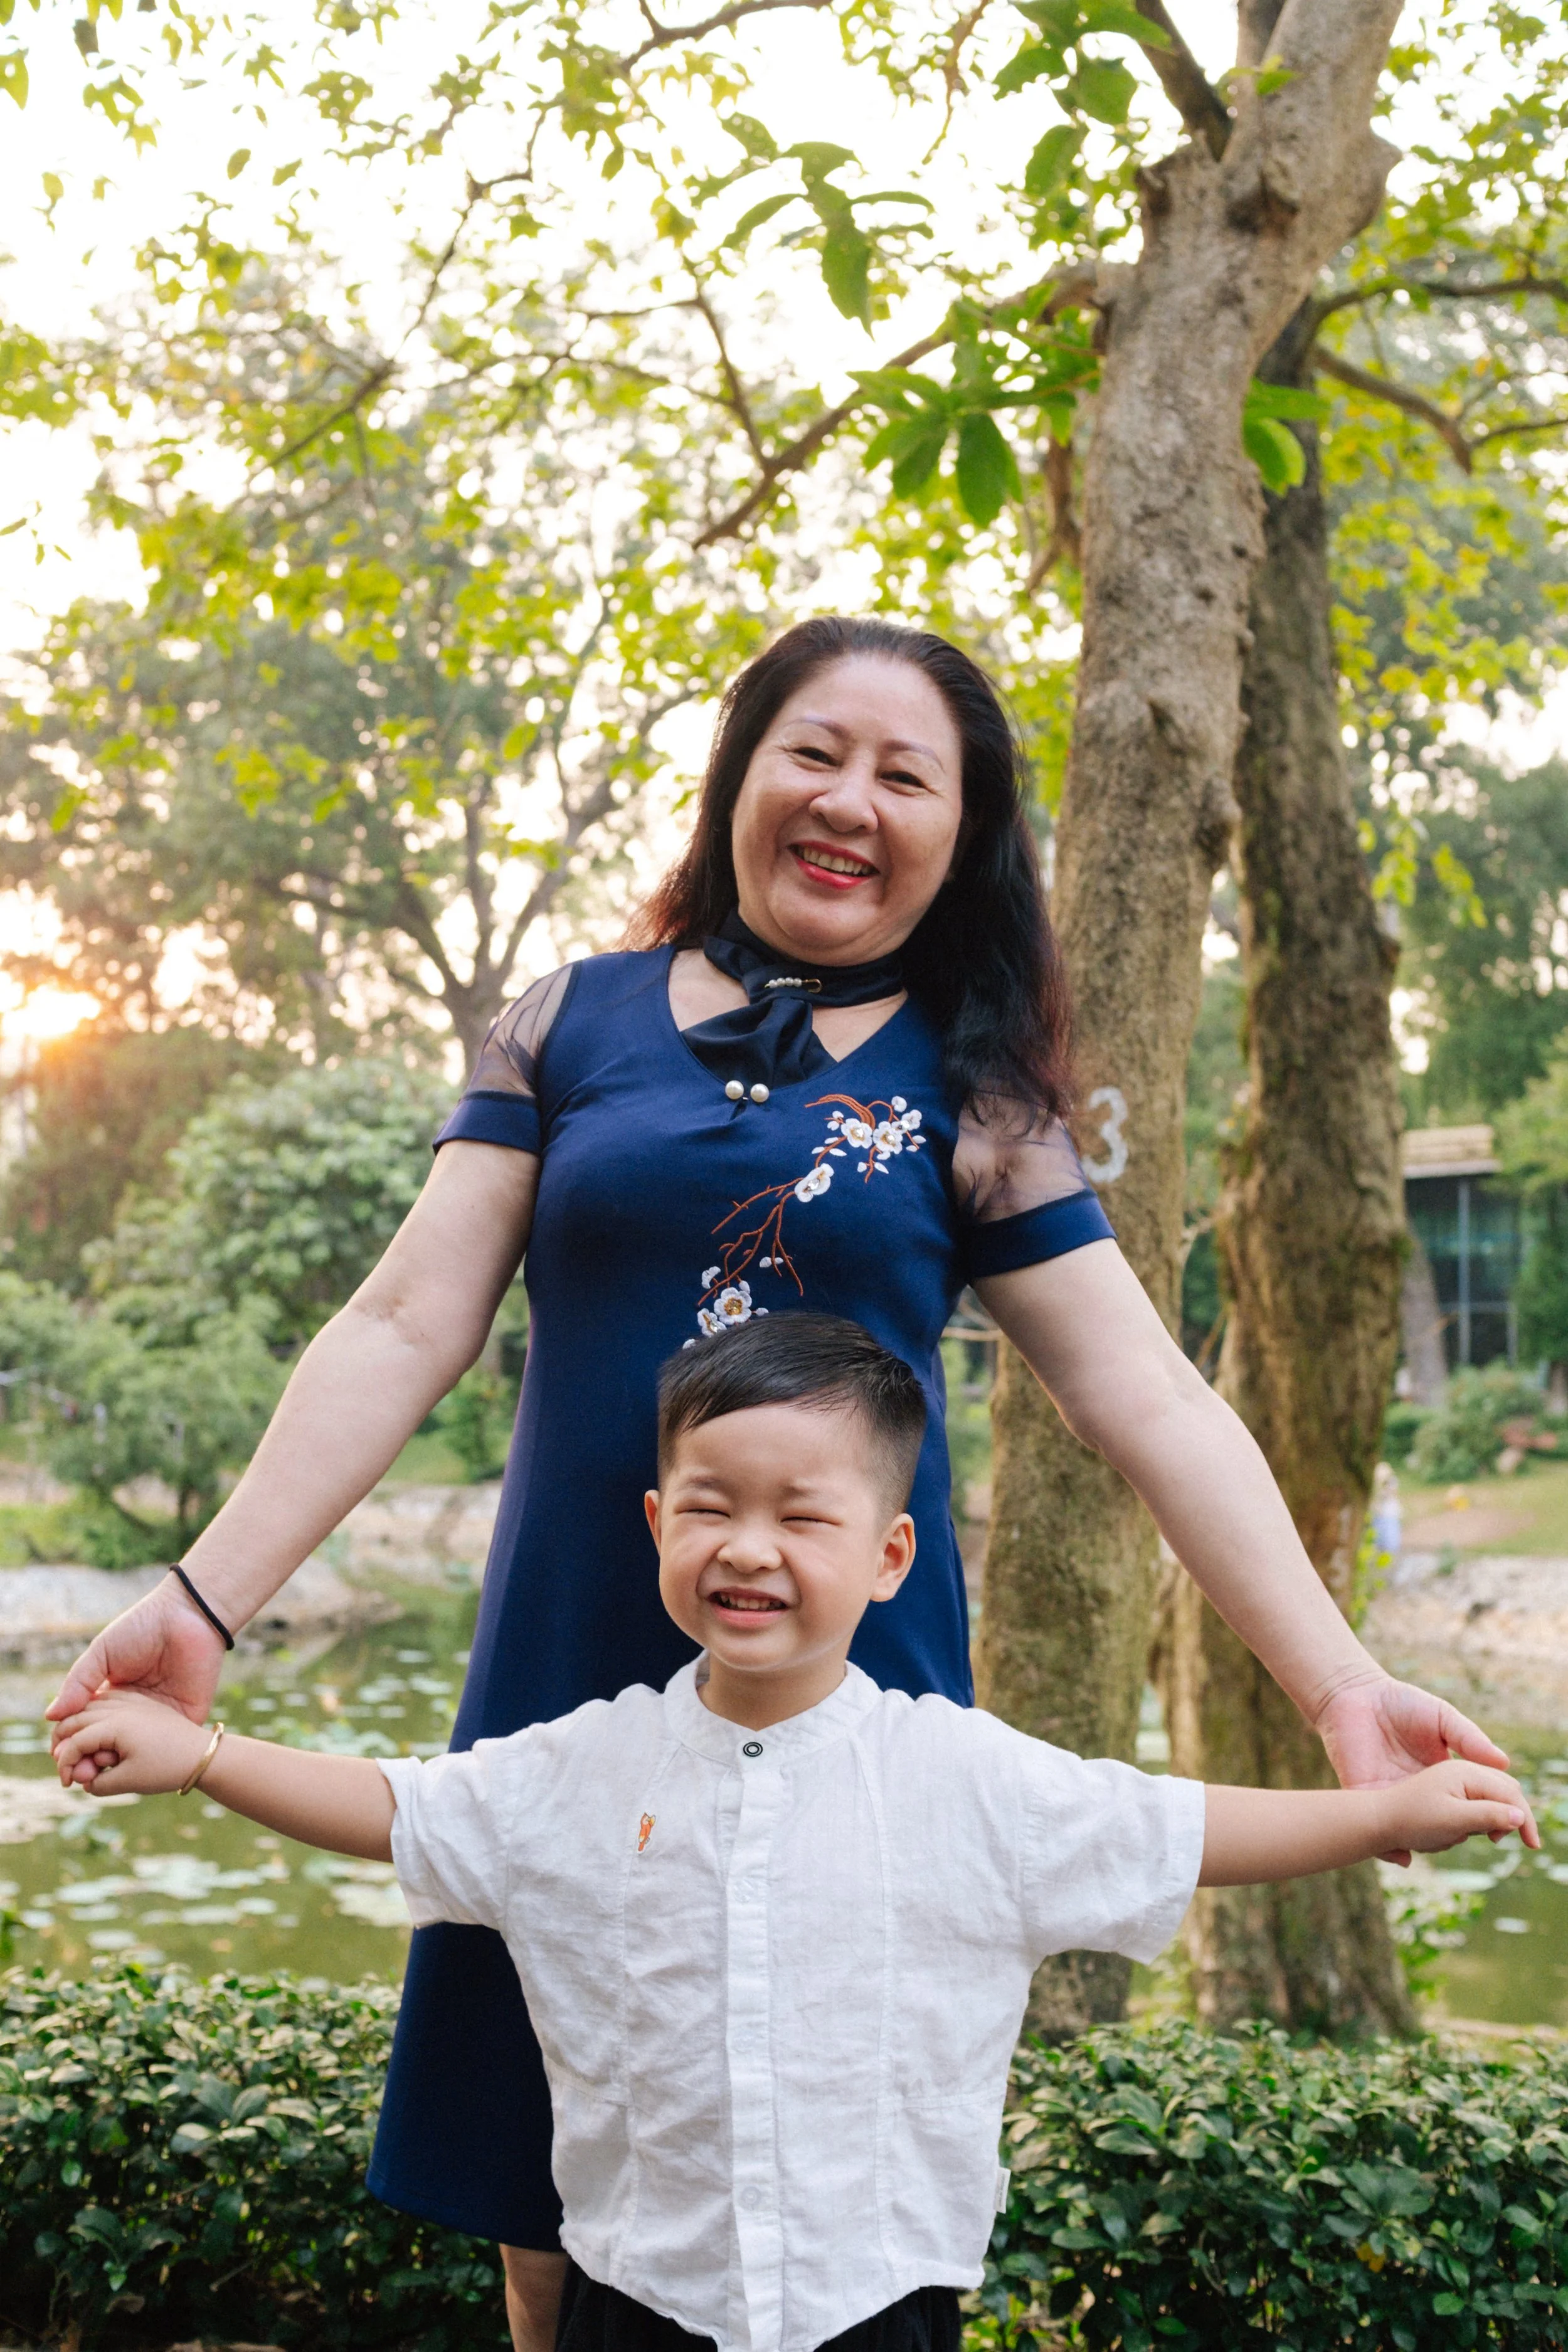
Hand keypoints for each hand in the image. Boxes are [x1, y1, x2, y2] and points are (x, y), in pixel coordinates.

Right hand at [44, 1576, 226, 1782]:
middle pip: (107, 1744)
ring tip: (95, 1772)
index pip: (87, 1726)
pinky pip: (164, 1744)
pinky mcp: (185, 1717)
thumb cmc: (142, 1627)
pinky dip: (148, 1759)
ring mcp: (158, 1716)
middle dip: (88, 1760)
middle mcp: (134, 1710)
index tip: (59, 1756)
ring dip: (113, 1765)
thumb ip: (79, 1684)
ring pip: (134, 1751)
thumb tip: (51, 1717)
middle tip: (75, 1774)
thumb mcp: (102, 1653)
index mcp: (113, 1694)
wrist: (188, 1615)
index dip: (72, 1742)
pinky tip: (126, 1765)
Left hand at [1313, 1671, 1509, 1864]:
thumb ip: (1470, 1739)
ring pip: (1412, 1834)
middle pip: (1443, 1825)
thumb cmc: (1401, 1701)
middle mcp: (1419, 1788)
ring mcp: (1392, 1793)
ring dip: (1423, 1848)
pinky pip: (1376, 1827)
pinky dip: (1388, 1848)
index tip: (1499, 1832)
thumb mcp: (1443, 1718)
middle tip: (1469, 1845)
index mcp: (1442, 1774)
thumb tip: (1505, 1764)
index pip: (1468, 1804)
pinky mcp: (1364, 1794)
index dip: (1485, 1819)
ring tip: (1435, 1851)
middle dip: (1456, 1839)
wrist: (1353, 1693)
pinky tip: (1402, 1858)